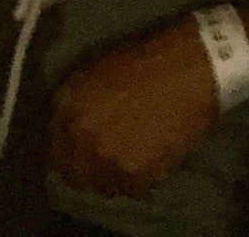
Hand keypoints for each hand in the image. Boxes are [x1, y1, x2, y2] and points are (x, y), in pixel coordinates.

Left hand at [50, 19, 216, 197]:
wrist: (192, 66)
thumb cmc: (150, 60)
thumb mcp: (100, 72)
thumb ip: (80, 104)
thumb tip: (75, 133)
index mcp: (67, 103)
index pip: (56, 149)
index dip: (72, 153)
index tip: (87, 154)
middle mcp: (78, 133)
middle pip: (76, 174)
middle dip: (92, 169)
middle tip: (114, 158)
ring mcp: (104, 155)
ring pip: (103, 185)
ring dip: (115, 176)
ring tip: (136, 157)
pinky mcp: (133, 172)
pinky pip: (130, 188)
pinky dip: (140, 179)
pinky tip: (153, 156)